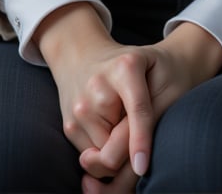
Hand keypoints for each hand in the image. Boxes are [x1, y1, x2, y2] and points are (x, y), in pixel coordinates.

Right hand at [34, 4, 153, 175]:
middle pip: (117, 146)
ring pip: (104, 158)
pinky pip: (92, 157)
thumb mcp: (153, 73)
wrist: (84, 53)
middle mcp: (97, 86)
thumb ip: (152, 111)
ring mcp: (79, 107)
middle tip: (139, 138)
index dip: (140, 141)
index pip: (138, 110)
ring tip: (121, 122)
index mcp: (126, 67)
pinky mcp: (68, 126)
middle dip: (129, 153)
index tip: (142, 167)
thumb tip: (135, 163)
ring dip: (116, 151)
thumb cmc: (132, 66)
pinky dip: (103, 150)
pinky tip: (107, 126)